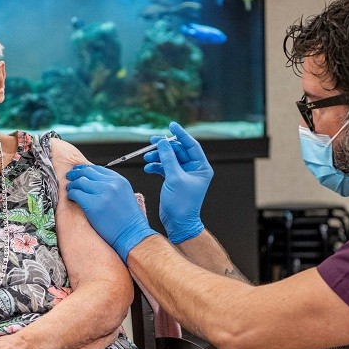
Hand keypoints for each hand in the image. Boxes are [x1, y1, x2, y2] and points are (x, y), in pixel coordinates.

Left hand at [65, 164, 156, 261]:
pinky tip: (71, 197)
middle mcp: (111, 184)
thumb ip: (111, 186)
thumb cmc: (129, 220)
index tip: (79, 172)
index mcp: (119, 181)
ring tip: (70, 189)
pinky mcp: (93, 205)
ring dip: (72, 185)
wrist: (132, 234)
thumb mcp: (124, 195)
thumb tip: (93, 182)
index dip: (85, 169)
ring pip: (80, 182)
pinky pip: (76, 194)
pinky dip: (71, 194)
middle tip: (70, 176)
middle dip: (76, 173)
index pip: (97, 168)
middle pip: (87, 172)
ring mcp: (102, 193)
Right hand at [142, 122, 212, 242]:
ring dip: (158, 157)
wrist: (178, 223)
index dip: (181, 134)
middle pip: (178, 151)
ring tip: (146, 158)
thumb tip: (162, 142)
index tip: (171, 125)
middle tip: (151, 142)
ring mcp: (184, 174)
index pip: (191, 145)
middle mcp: (194, 169)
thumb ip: (168, 158)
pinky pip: (164, 168)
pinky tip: (148, 168)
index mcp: (201, 167)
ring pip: (170, 159)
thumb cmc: (182, 203)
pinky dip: (156, 166)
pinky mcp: (174, 180)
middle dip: (164, 147)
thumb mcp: (175, 178)